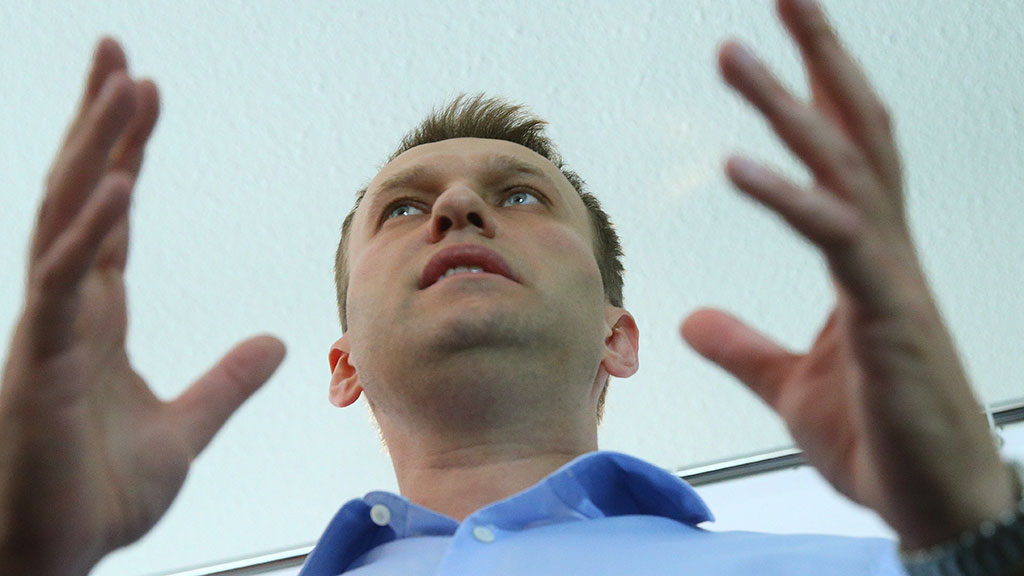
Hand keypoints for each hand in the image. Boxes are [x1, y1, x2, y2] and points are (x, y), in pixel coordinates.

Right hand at [0, 38, 284, 574]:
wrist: (57, 553)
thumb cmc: (100, 491)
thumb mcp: (187, 430)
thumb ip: (228, 381)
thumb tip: (276, 342)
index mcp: (98, 313)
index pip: (113, 213)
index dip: (126, 149)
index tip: (144, 92)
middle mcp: (68, 306)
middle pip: (85, 193)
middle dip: (100, 120)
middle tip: (118, 49)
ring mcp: (50, 328)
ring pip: (69, 216)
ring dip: (98, 147)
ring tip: (125, 82)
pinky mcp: (42, 363)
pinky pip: (63, 281)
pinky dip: (89, 229)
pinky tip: (120, 183)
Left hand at [680, 0, 1014, 549]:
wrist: (934, 503)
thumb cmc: (878, 438)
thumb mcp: (788, 384)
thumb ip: (742, 346)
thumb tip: (692, 318)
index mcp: (865, 258)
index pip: (846, 155)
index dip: (818, 93)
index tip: (785, 38)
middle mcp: (885, 251)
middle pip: (857, 133)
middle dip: (820, 59)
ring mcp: (890, 277)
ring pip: (843, 168)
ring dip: (788, 105)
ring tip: (732, 50)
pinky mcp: (886, 315)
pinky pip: (835, 239)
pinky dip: (788, 196)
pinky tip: (737, 163)